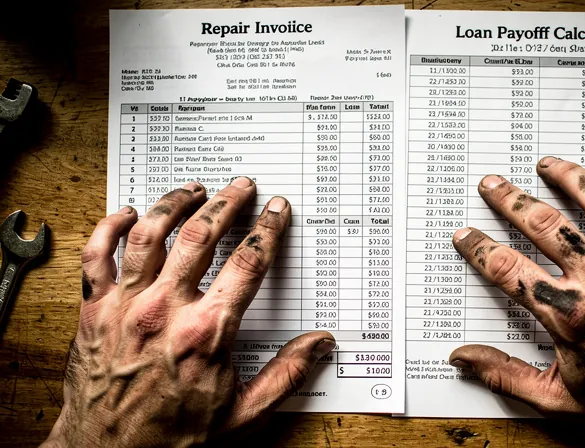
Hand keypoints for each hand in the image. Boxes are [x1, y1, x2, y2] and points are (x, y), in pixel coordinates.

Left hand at [44, 177, 334, 446]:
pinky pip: (97, 255)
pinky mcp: (94, 310)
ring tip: (193, 188)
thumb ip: (286, 376)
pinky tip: (126, 213)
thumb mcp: (243, 415)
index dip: (267, 229)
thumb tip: (320, 345)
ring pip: (150, 234)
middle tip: (241, 186)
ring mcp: (125, 306)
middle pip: (201, 235)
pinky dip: (109, 227)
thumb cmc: (172, 437)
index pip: (247, 263)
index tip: (275, 211)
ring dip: (174, 204)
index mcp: (207, 331)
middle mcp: (165, 310)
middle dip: (227, 203)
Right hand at [449, 158, 584, 446]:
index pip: (507, 269)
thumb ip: (504, 375)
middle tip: (493, 184)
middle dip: (510, 200)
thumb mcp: (558, 400)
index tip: (466, 235)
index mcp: (568, 315)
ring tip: (548, 164)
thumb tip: (462, 359)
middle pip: (544, 225)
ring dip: (568, 178)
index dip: (479, 248)